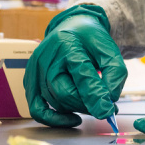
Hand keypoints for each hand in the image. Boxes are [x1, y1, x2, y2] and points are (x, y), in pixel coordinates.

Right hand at [23, 5, 127, 126]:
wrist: (72, 26)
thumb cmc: (90, 38)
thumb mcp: (108, 48)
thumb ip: (114, 71)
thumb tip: (110, 99)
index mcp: (68, 45)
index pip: (81, 75)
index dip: (96, 95)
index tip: (109, 111)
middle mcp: (47, 58)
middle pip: (65, 93)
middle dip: (88, 104)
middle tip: (106, 108)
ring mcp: (35, 70)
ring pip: (55, 102)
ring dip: (77, 109)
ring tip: (94, 105)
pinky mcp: (30, 81)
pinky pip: (36, 108)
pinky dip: (53, 119)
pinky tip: (73, 119)